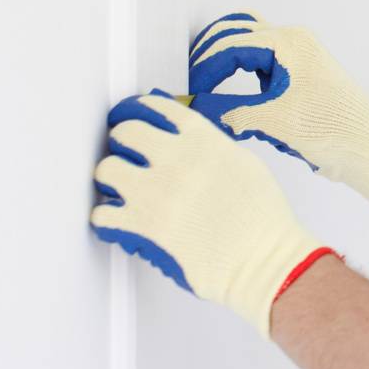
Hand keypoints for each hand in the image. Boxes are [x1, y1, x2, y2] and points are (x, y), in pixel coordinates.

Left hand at [90, 92, 331, 337]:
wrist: (265, 259)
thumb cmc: (264, 221)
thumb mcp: (247, 166)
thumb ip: (214, 149)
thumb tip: (191, 146)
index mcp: (204, 142)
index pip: (161, 109)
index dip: (143, 109)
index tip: (136, 114)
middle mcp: (176, 160)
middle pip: (127, 132)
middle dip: (123, 142)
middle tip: (126, 152)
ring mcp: (156, 192)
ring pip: (107, 169)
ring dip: (110, 177)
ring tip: (119, 186)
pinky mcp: (143, 225)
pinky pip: (103, 213)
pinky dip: (106, 216)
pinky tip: (116, 218)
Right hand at [187, 13, 368, 216]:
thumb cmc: (332, 131)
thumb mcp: (273, 121)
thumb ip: (228, 111)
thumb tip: (192, 105)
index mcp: (290, 44)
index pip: (230, 45)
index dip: (204, 69)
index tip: (190, 93)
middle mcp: (296, 41)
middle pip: (235, 30)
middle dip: (210, 57)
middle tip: (194, 84)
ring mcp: (301, 54)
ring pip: (248, 41)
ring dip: (226, 59)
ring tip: (209, 86)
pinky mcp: (302, 72)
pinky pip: (262, 60)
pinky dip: (243, 72)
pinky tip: (237, 98)